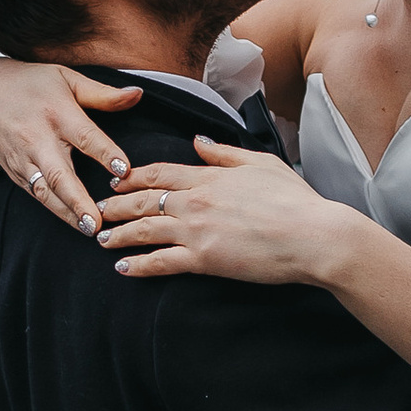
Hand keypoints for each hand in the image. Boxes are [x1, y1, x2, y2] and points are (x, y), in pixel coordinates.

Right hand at [0, 57, 142, 233]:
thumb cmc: (34, 83)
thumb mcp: (67, 78)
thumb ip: (103, 93)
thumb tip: (138, 94)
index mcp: (57, 113)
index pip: (84, 135)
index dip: (104, 152)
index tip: (123, 170)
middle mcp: (38, 139)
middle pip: (59, 173)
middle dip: (78, 200)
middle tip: (97, 222)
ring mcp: (24, 158)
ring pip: (45, 190)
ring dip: (67, 212)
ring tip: (89, 229)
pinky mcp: (15, 172)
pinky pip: (35, 194)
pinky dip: (54, 209)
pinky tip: (73, 223)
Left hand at [97, 142, 349, 288]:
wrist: (313, 235)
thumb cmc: (296, 200)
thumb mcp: (261, 163)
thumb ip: (224, 153)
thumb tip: (197, 142)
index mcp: (210, 177)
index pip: (161, 172)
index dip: (133, 177)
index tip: (116, 182)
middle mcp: (196, 201)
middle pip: (143, 200)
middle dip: (115, 206)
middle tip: (96, 210)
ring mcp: (197, 231)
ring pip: (144, 230)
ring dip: (118, 235)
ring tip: (101, 239)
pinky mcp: (203, 260)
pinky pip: (161, 262)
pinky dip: (138, 265)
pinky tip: (122, 268)